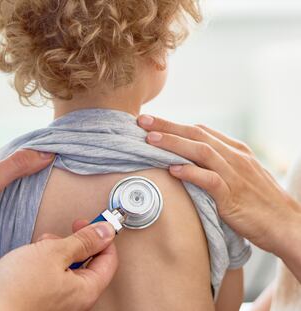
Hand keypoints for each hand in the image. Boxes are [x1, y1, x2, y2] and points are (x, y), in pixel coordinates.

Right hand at [0, 221, 117, 310]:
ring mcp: (57, 299)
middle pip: (86, 261)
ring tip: (37, 250)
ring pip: (65, 266)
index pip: (108, 259)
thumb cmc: (17, 289)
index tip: (89, 223)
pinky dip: (41, 262)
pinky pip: (49, 273)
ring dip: (53, 251)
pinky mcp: (41, 297)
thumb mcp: (54, 253)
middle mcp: (74, 298)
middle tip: (58, 237)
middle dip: (71, 243)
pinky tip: (27, 260)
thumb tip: (106, 231)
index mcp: (86, 290)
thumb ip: (83, 241)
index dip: (101, 237)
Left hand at [137, 115, 300, 276]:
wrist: (287, 226)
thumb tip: (188, 161)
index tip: (153, 122)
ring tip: (150, 140)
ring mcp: (235, 175)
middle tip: (143, 121)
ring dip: (174, 144)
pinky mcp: (234, 197)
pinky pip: (210, 180)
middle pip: (197, 135)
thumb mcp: (239, 176)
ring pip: (201, 152)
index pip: (201, 131)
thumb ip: (217, 166)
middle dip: (168, 126)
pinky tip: (172, 170)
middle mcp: (235, 157)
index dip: (175, 125)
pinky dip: (191, 173)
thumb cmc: (259, 202)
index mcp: (235, 151)